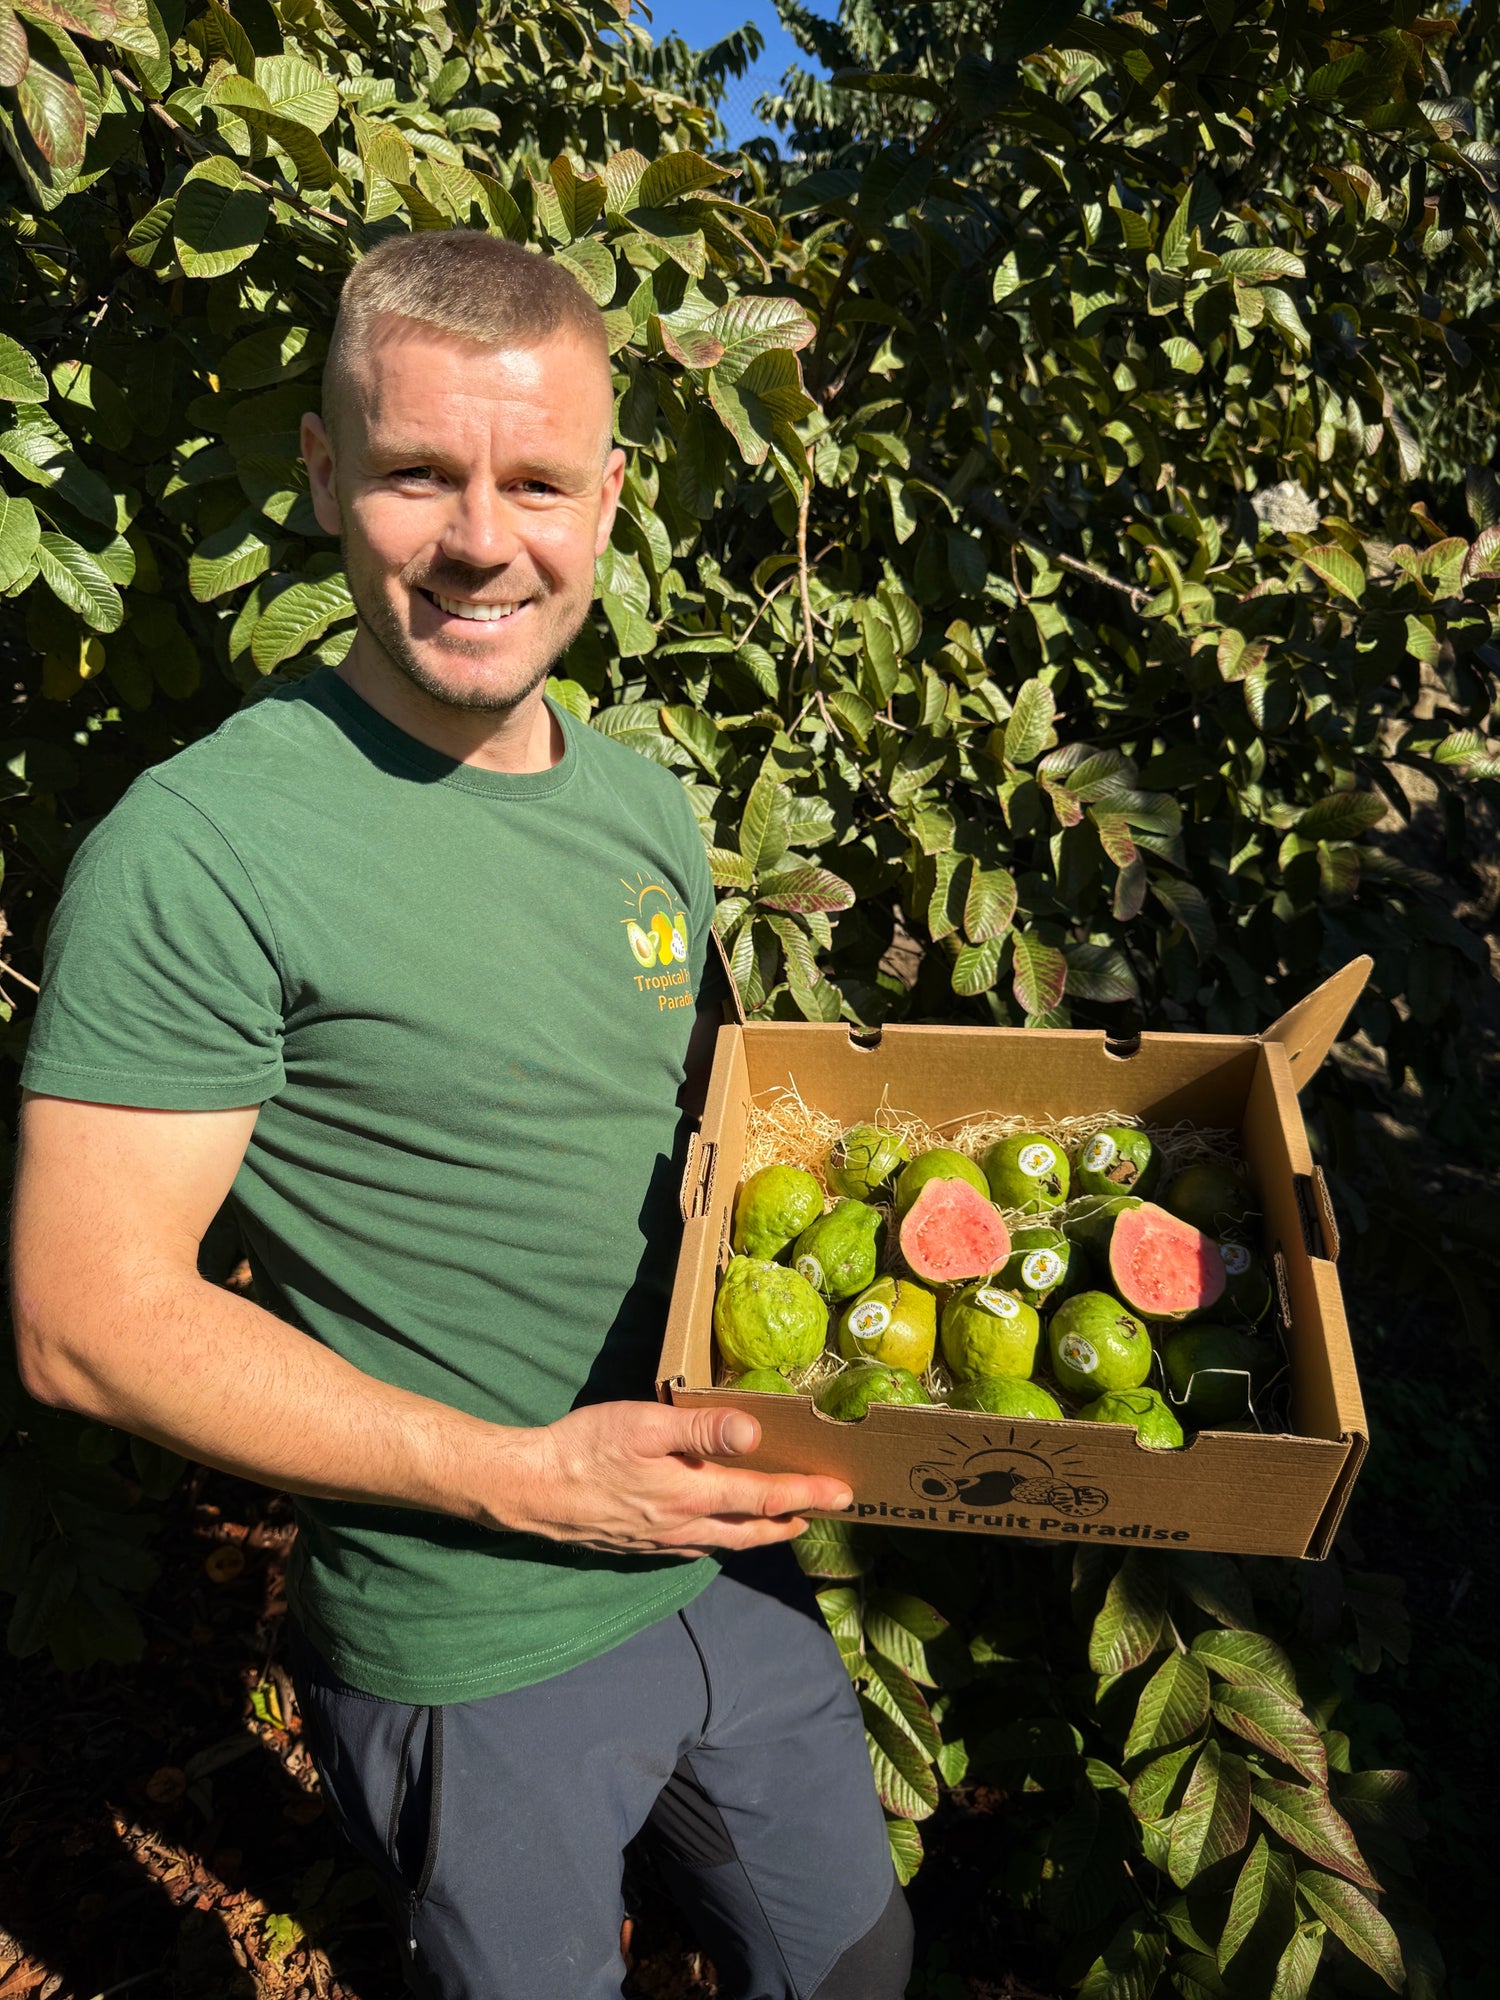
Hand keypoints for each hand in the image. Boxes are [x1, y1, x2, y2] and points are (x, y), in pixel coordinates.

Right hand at [489, 1401, 853, 1558]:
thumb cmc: (585, 1449)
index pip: (764, 1498)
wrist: (530, 1490)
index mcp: (691, 1494)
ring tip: (779, 1524)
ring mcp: (658, 1541)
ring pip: (722, 1542)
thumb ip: (701, 1430)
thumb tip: (756, 1435)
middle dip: (790, 1521)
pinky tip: (712, 1532)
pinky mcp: (636, 1544)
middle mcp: (682, 1526)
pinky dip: (717, 1539)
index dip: (807, 1495)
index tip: (843, 1494)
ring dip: (757, 1534)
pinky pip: (691, 1547)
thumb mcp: (644, 1425)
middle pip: (750, 1530)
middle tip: (822, 1513)